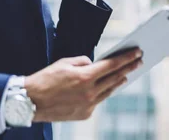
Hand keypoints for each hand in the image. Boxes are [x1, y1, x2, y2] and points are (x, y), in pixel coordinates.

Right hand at [24, 48, 142, 121]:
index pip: (112, 65)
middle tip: (138, 61)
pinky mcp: (84, 114)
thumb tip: (94, 65)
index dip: (126, 58)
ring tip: (126, 74)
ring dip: (118, 81)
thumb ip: (83, 62)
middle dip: (128, 69)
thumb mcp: (64, 63)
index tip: (137, 53)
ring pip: (109, 91)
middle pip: (114, 78)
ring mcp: (88, 105)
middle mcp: (89, 92)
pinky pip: (97, 101)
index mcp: (85, 77)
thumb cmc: (45, 80)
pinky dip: (102, 93)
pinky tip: (106, 87)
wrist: (30, 102)